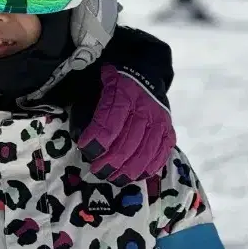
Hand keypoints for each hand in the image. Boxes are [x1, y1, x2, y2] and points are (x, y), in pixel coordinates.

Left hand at [75, 63, 175, 184]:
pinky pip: (160, 156)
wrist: (146, 71)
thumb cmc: (118, 78)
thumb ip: (93, 102)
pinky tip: (133, 175)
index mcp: (126, 94)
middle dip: (109, 161)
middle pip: (127, 144)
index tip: (85, 147)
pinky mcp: (169, 132)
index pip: (110, 123)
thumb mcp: (103, 81)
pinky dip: (146, 169)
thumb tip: (78, 129)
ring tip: (112, 177)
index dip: (97, 140)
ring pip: (144, 154)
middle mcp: (145, 110)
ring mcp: (160, 123)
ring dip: (126, 170)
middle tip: (96, 169)